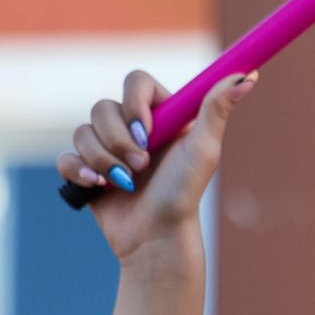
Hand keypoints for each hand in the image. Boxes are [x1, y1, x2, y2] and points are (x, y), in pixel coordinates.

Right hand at [56, 70, 253, 271]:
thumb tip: (247, 76)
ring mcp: (108, 149)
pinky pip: (66, 157)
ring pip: (83, 131)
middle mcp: (133, 129)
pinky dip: (79, 172)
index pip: (136, 81)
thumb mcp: (204, 150)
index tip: (147, 129)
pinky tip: (98, 186)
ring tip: (126, 183)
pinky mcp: (87, 170)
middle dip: (120, 140)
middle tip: (142, 166)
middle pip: (103, 107)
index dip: (135, 102)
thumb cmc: (184, 193)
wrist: (156, 238)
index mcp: (162, 116)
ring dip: (104, 161)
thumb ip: (217, 109)